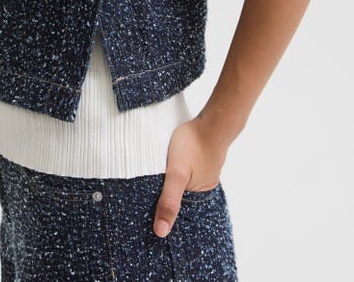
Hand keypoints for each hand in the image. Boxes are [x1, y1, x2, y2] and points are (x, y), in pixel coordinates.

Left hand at [152, 114, 229, 237]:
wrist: (212, 121)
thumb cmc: (193, 145)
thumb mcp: (176, 174)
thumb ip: (169, 201)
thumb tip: (160, 233)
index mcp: (199, 198)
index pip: (178, 215)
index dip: (162, 216)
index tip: (144, 218)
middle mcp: (203, 189)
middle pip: (179, 200)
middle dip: (164, 201)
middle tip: (142, 202)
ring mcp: (202, 174)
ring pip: (181, 185)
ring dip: (168, 185)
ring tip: (150, 185)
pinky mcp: (200, 161)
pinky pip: (185, 173)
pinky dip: (174, 174)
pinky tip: (164, 170)